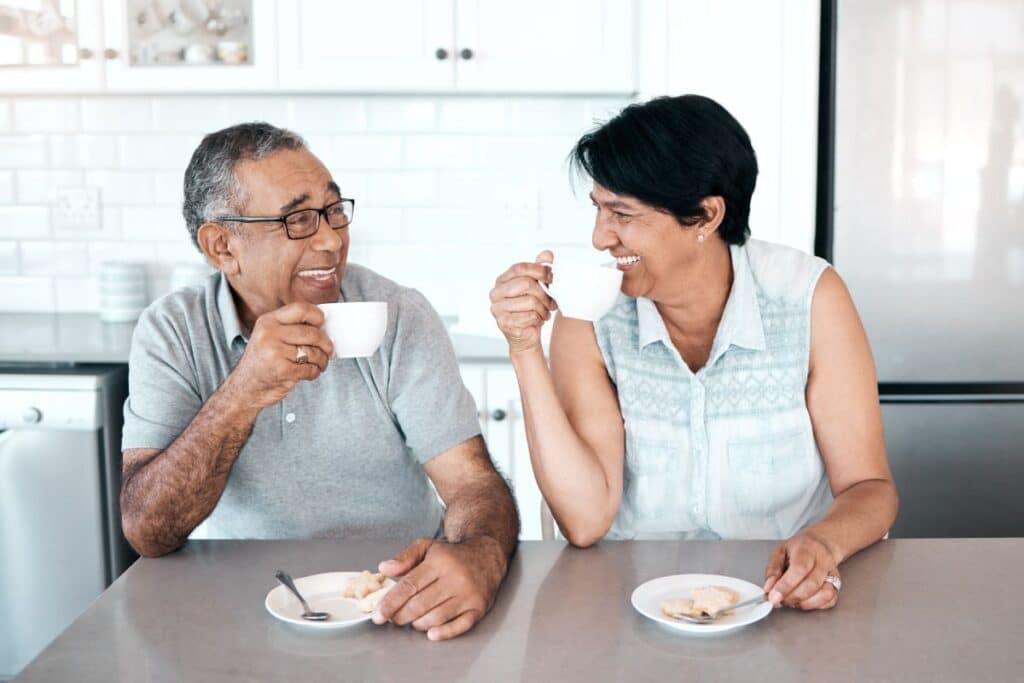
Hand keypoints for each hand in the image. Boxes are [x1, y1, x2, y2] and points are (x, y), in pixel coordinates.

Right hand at [226, 302, 333, 408]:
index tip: (323, 324)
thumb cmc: (261, 362)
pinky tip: (310, 372)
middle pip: (312, 333)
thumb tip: (322, 325)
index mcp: (268, 322)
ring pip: (314, 352)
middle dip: (326, 343)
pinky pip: (310, 368)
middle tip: (329, 350)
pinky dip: (315, 372)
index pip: (300, 309)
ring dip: (322, 360)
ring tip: (319, 363)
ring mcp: (275, 352)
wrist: (244, 389)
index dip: (317, 316)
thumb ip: (289, 328)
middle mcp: (270, 334)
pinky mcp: (283, 371)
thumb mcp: (267, 337)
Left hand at [372, 537, 506, 640]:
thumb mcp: (427, 546)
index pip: (410, 586)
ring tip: (413, 620)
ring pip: (436, 617)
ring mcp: (468, 595)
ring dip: (419, 624)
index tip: (379, 614)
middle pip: (420, 605)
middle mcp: (455, 579)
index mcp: (440, 562)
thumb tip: (384, 569)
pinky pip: (459, 626)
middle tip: (395, 618)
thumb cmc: (452, 555)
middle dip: (401, 616)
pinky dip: (444, 633)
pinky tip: (432, 633)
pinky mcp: (478, 608)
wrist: (487, 556)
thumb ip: (404, 557)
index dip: (391, 603)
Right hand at [489, 250, 557, 354]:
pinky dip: (537, 319)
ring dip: (542, 309)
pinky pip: (528, 316)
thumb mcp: (538, 287)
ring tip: (543, 313)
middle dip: (544, 294)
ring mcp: (497, 308)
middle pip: (526, 284)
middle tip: (550, 302)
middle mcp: (496, 293)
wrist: (526, 335)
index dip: (538, 270)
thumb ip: (541, 269)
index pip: (520, 268)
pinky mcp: (503, 322)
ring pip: (530, 301)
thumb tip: (547, 254)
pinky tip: (535, 321)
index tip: (551, 277)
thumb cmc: (531, 310)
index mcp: (502, 280)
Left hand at [763, 531, 840, 610]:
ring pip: (825, 594)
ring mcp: (833, 574)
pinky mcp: (837, 585)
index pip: (799, 569)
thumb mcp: (779, 552)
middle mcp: (823, 561)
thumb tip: (768, 590)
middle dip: (792, 597)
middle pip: (812, 584)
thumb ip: (772, 571)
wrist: (820, 544)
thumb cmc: (798, 549)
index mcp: (807, 549)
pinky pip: (830, 600)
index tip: (774, 597)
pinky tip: (804, 600)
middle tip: (779, 600)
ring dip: (805, 603)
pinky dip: (815, 605)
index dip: (786, 586)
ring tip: (791, 600)